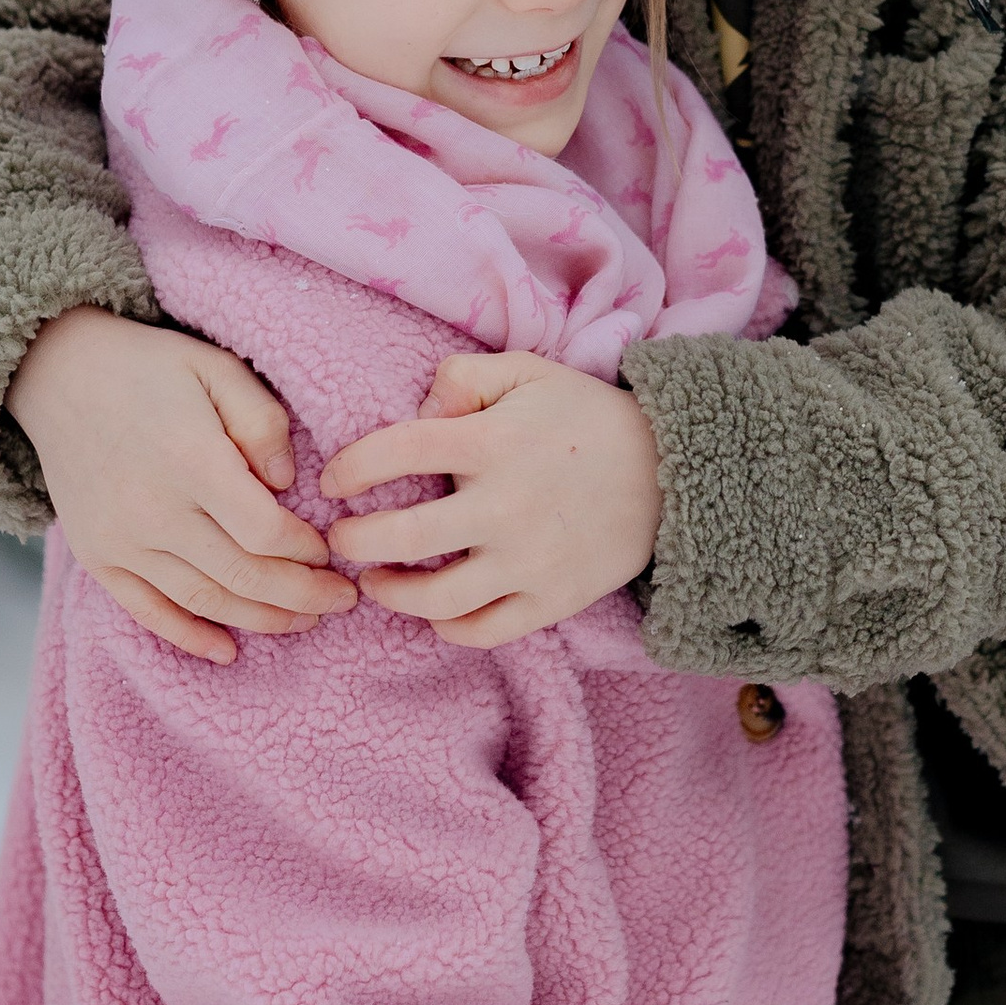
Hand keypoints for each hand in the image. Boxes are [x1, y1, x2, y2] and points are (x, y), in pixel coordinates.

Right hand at [5, 308, 355, 663]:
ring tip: (303, 620)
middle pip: (244, 576)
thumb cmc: (148, 367)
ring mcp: (121, 540)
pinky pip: (149, 612)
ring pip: (205, 601)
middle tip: (340, 600)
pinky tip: (228, 651)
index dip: (307, 552)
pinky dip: (190, 638)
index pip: (266, 532)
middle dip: (303, 597)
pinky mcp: (98, 556)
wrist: (56, 374)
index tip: (330, 551)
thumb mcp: (216, 368)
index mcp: (191, 461)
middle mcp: (154, 510)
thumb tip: (287, 483)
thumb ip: (261, 421)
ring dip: (261, 619)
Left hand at [317, 353, 662, 647]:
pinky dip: (448, 629)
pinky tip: (432, 614)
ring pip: (436, 599)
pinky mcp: (552, 599)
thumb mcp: (528, 373)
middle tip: (339, 540)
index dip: (350, 469)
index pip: (395, 453)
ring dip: (390, 594)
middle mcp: (505, 506)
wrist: (671, 472)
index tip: (334, 483)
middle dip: (354, 542)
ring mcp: (529, 560)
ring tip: (374, 584)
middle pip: (401, 537)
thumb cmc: (585, 418)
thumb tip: (416, 410)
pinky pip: (484, 631)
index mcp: (492, 443)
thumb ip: (463, 377)